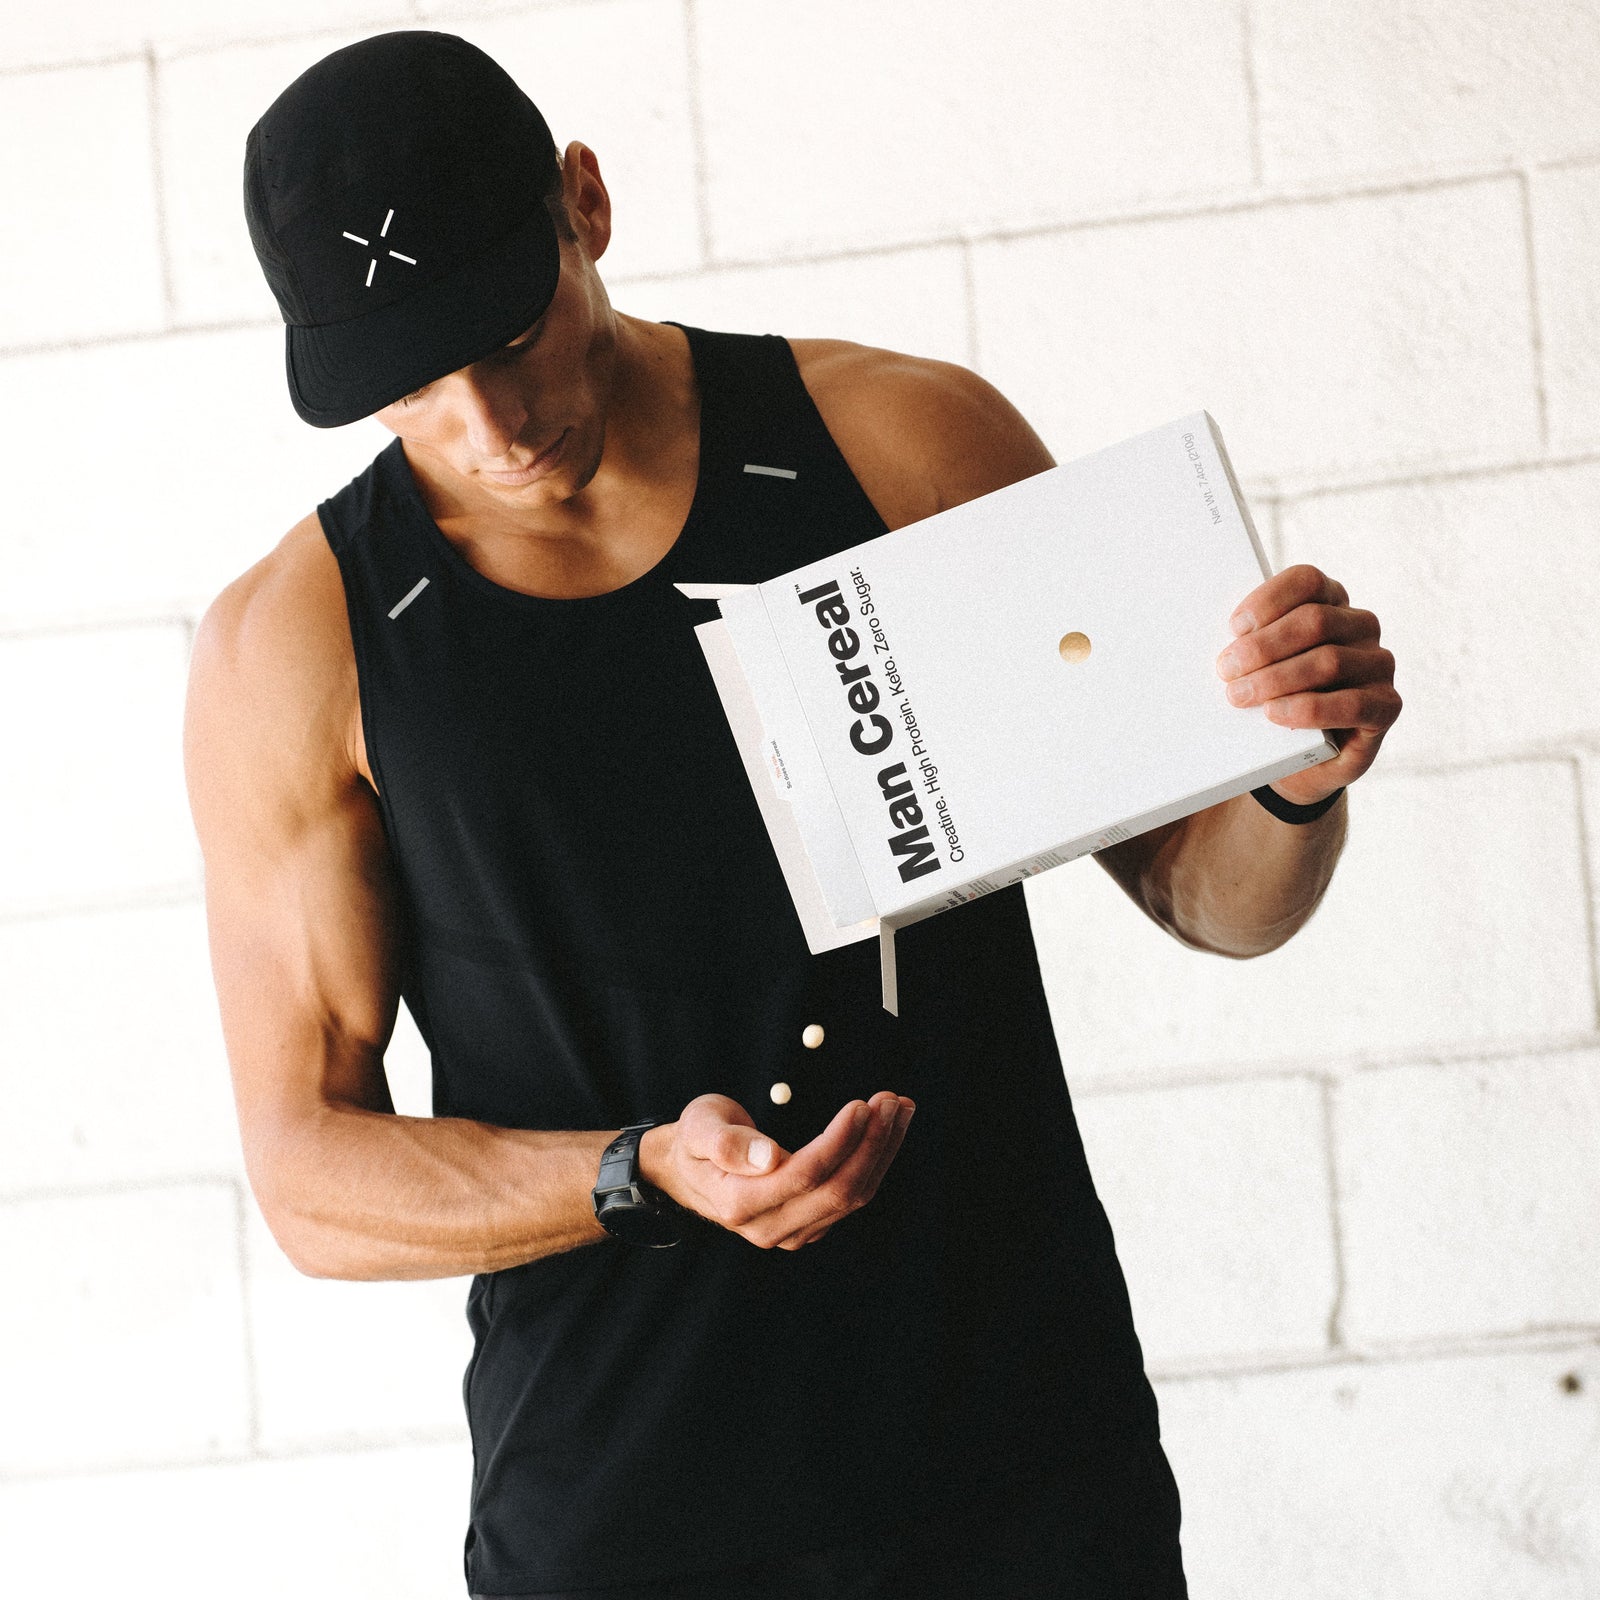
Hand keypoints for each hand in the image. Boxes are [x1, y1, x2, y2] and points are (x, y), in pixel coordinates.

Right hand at [640, 1091, 914, 1250]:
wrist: (688, 1170)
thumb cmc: (694, 1140)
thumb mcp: (697, 1126)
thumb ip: (725, 1141)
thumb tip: (768, 1157)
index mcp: (740, 1202)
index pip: (805, 1174)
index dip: (840, 1140)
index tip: (862, 1104)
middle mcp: (769, 1227)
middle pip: (838, 1190)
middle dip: (872, 1143)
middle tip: (891, 1100)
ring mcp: (792, 1231)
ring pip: (852, 1196)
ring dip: (882, 1150)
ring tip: (899, 1108)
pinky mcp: (809, 1225)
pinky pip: (851, 1197)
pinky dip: (874, 1162)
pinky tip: (887, 1130)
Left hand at [1216, 564, 1401, 805]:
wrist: (1300, 758)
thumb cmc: (1276, 700)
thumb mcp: (1260, 666)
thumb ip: (1251, 648)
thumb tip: (1224, 648)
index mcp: (1331, 603)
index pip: (1308, 581)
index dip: (1270, 600)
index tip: (1235, 627)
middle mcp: (1361, 627)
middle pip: (1315, 621)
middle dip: (1263, 646)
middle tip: (1226, 670)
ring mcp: (1378, 665)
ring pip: (1329, 661)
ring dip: (1277, 678)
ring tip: (1239, 696)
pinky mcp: (1386, 706)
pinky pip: (1352, 704)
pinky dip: (1308, 709)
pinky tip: (1276, 714)